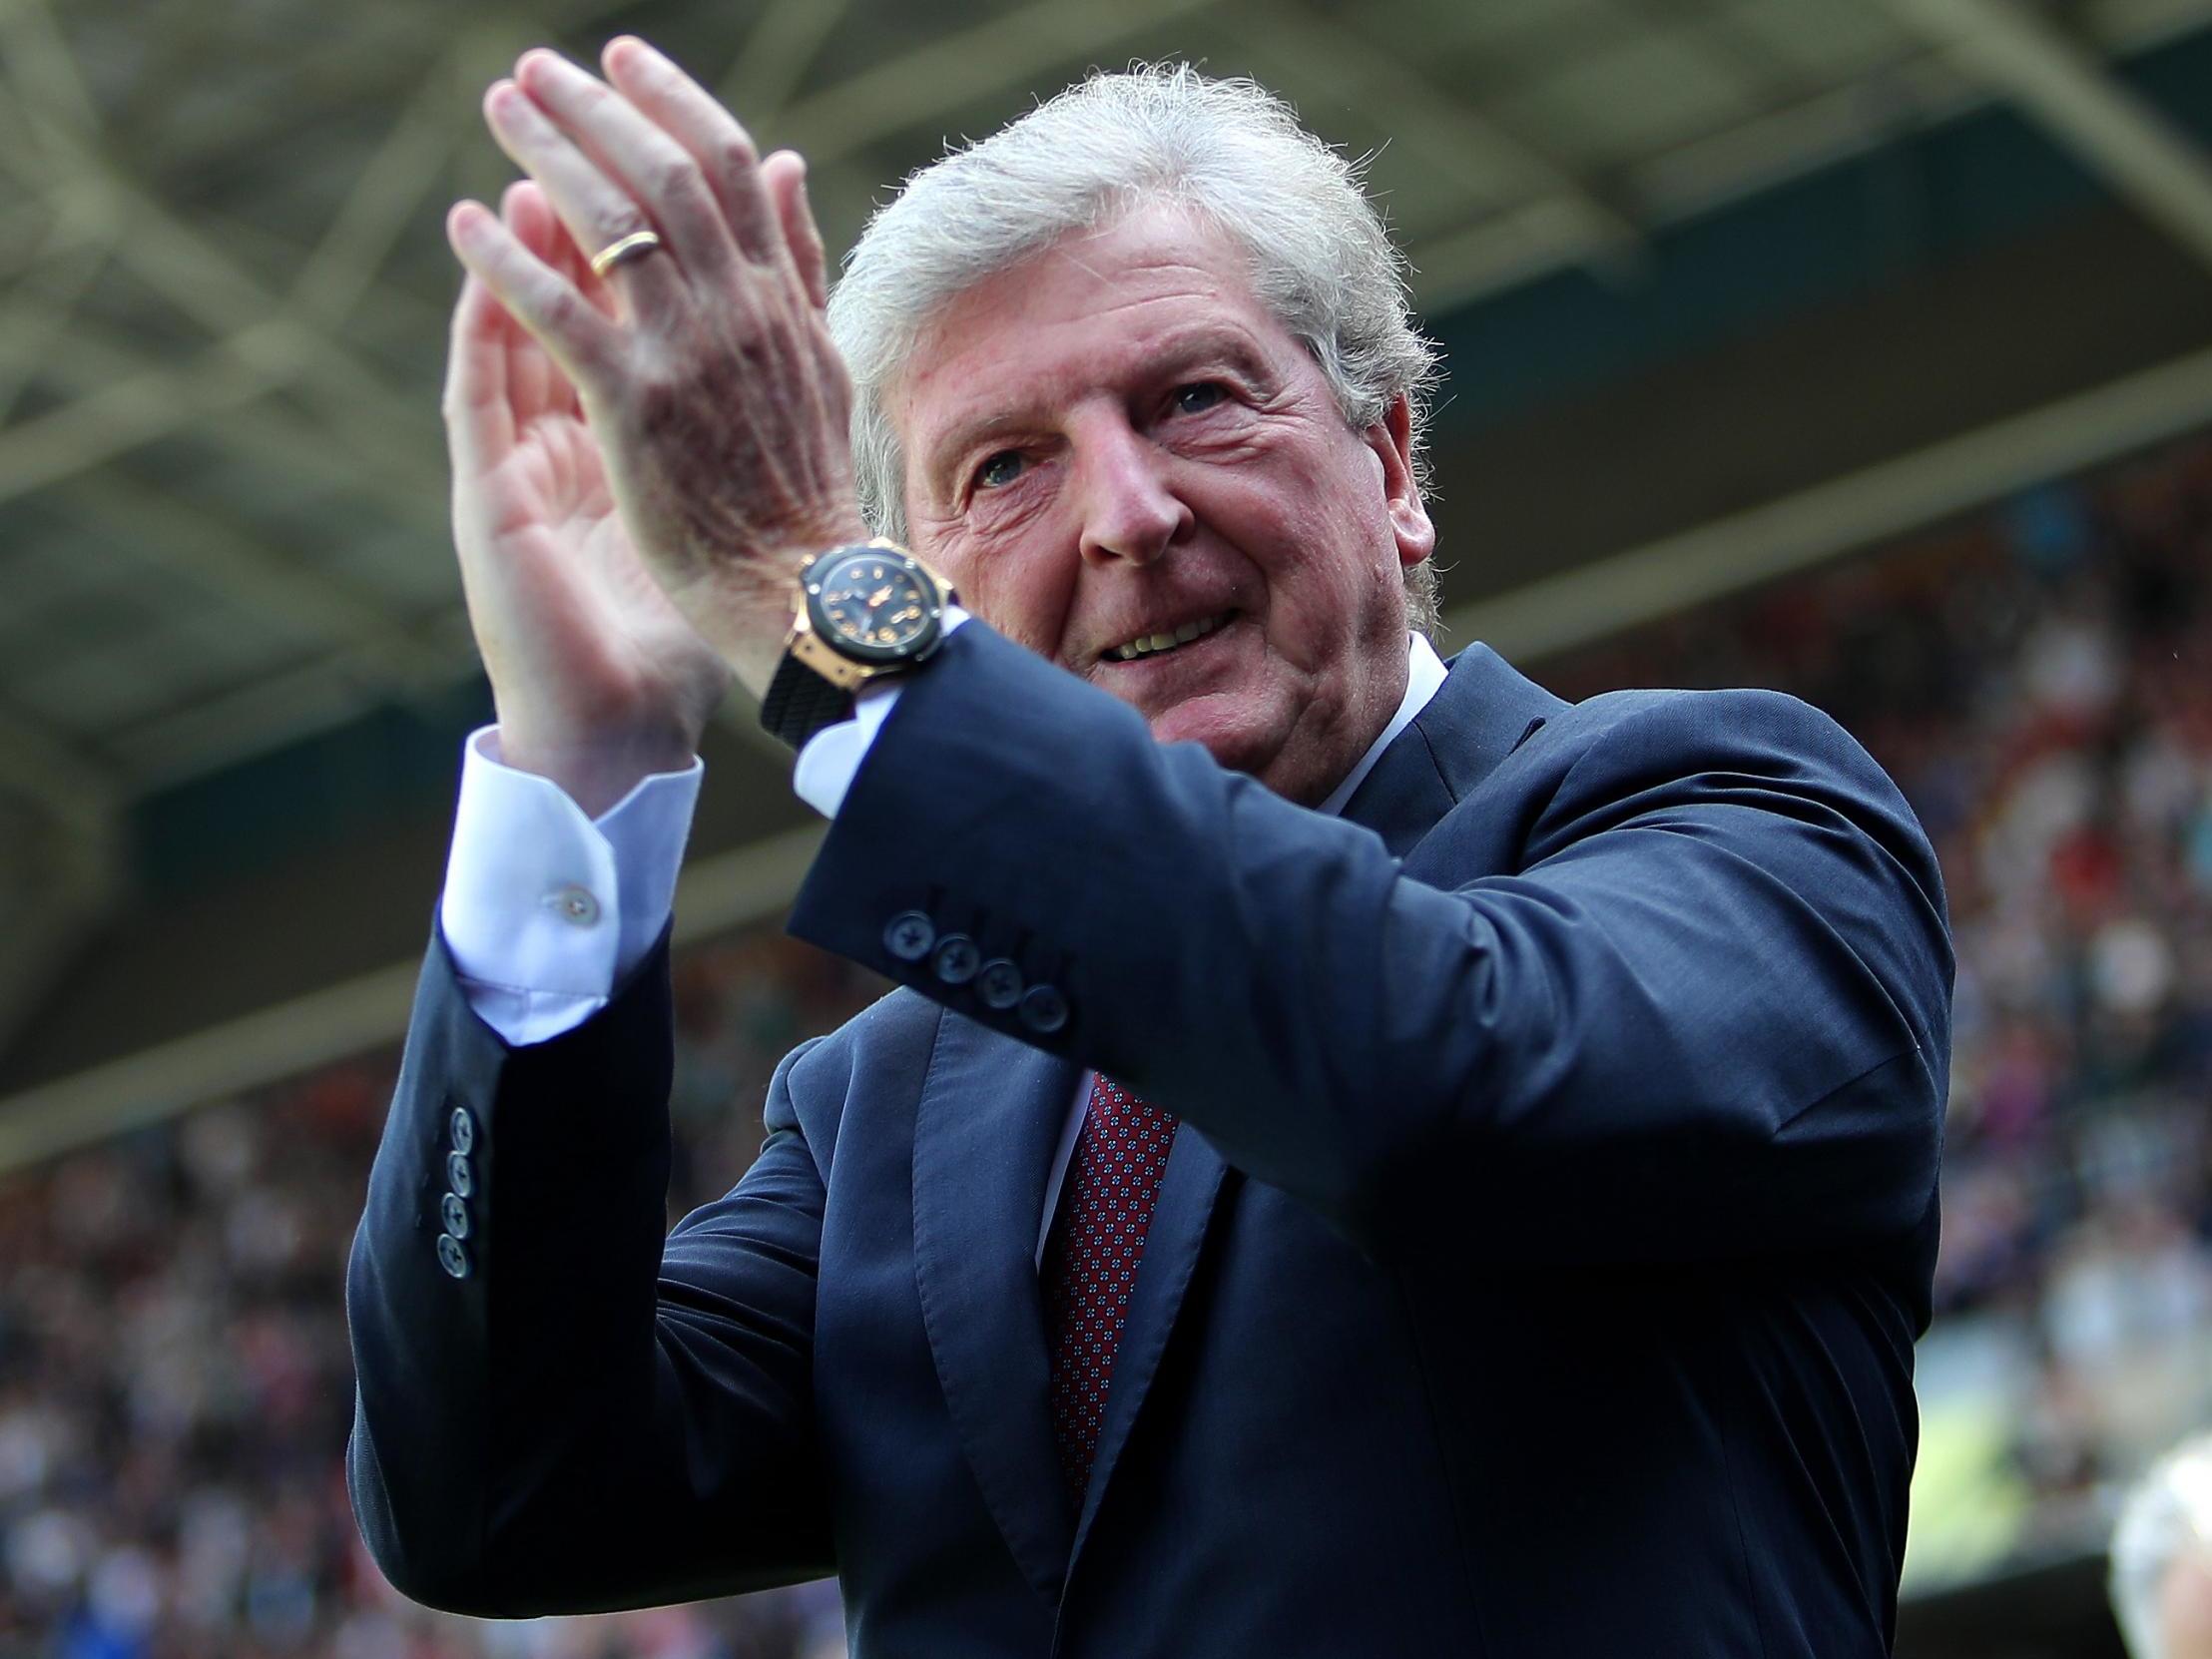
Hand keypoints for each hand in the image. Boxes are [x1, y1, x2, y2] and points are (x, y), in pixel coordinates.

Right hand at [442, 179, 731, 814]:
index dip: (642, 263)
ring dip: (523, 249)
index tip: (674, 194)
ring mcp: (522, 467)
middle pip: (571, 316)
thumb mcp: (728, 524)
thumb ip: (757, 445)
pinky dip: (480, 321)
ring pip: (513, 335)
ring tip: (535, 172)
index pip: (625, 332)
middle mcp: (567, 446)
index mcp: (620, 447)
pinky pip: (475, 391)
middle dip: (582, 230)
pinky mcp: (490, 498)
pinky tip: (487, 259)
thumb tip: (808, 385)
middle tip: (597, 150)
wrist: (626, 724)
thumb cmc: (682, 634)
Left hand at [447, 37, 869, 705]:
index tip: (624, 58)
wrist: (799, 586)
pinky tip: (465, 222)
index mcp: (779, 301)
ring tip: (499, 110)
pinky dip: (508, 259)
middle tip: (536, 71)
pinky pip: (558, 311)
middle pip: (661, 175)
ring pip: (610, 224)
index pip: (729, 166)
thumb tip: (789, 162)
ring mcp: (686, 355)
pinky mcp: (635, 407)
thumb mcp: (819, 360)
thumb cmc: (803, 490)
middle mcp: (736, 312)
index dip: (672, 100)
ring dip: (546, 155)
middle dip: (595, 110)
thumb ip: (799, 263)